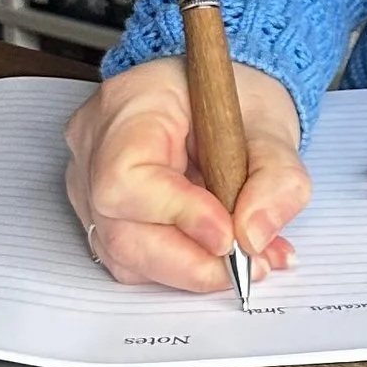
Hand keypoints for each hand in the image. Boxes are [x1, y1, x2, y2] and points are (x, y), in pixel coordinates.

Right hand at [64, 55, 309, 293]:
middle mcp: (95, 146)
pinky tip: (224, 257)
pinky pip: (133, 259)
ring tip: (250, 260)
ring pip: (125, 254)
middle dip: (190, 261)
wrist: (217, 97)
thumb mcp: (273, 123)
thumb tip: (254, 235)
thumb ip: (277, 178)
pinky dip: (183, 267)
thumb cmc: (234, 98)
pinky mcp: (103, 214)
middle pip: (120, 229)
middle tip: (249, 265)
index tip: (228, 236)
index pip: (126, 177)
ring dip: (192, 270)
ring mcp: (89, 183)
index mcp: (129, 104)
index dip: (176, 215)